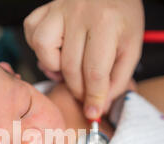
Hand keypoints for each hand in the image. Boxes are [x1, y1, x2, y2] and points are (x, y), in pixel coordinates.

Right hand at [24, 0, 143, 119]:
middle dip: (78, 89)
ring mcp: (58, 9)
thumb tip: (100, 106)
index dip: (94, 97)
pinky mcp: (45, 9)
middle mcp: (79, 13)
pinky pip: (32, 33)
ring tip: (68, 67)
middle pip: (70, 67)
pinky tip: (55, 50)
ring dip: (55, 68)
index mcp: (106, 23)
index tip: (93, 112)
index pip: (95, 71)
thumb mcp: (132, 46)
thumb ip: (118, 78)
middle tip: (86, 93)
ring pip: (44, 50)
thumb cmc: (122, 16)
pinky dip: (40, 48)